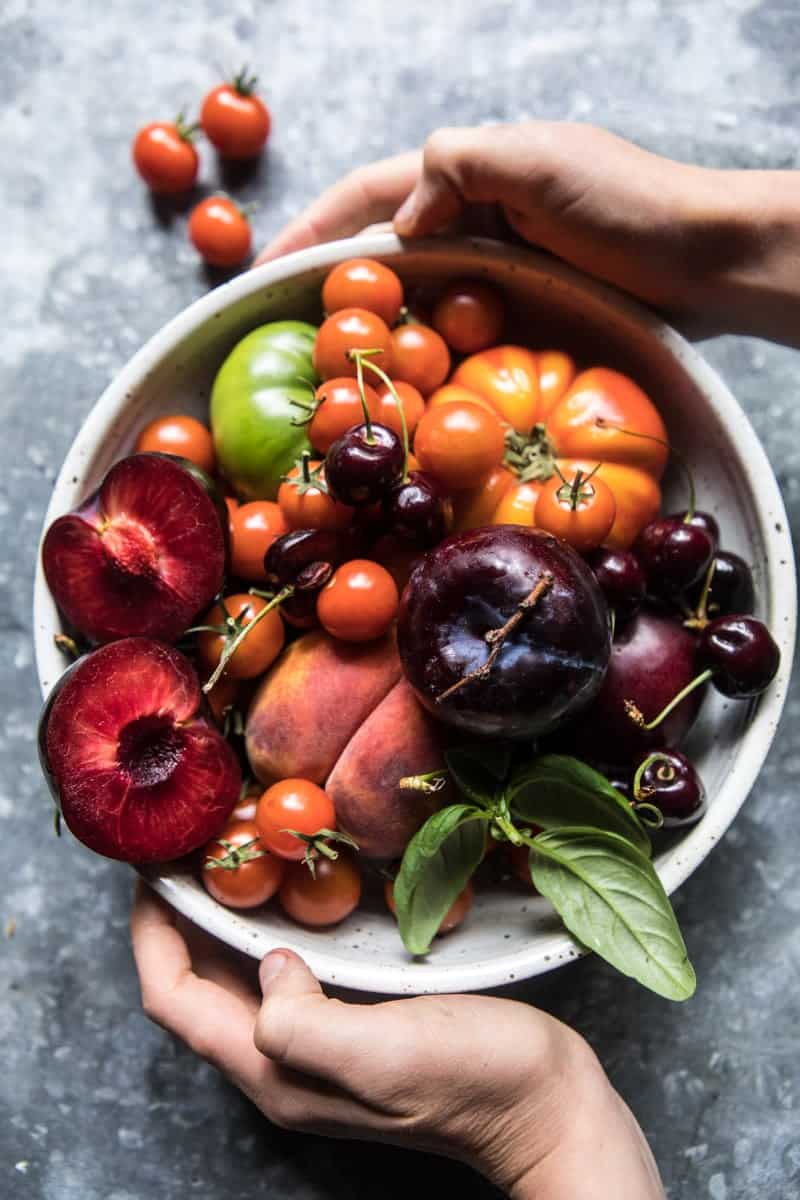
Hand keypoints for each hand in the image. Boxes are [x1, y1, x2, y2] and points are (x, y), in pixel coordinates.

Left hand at [131, 882, 663, 1197]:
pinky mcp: (352, 1025)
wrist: (543, 1105)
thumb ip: (305, 1023)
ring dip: (217, 922)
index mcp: (277, 1072)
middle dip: (176, 921)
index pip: (175, 1001)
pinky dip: (266, 930)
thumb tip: (264, 963)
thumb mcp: (384, 1053)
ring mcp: (318, 1047)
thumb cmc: (473, 1080)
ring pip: (236, 980)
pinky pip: (282, 975)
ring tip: (221, 859)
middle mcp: (284, 1063)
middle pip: (196, 989)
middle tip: (182, 849)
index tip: (150, 869)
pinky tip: (287, 895)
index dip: (151, 935)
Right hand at [257, 121, 799, 344]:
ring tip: (329, 379)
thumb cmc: (630, 205)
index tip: (260, 276)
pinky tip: (403, 391)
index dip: (310, 234)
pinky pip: (452, 336)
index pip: (366, 199)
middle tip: (283, 344)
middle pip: (379, 257)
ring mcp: (493, 273)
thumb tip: (397, 221)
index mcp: (466, 175)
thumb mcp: (539, 161)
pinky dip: (423, 358)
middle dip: (330, 293)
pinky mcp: (517, 315)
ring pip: (412, 303)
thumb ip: (459, 166)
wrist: (705, 261)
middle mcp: (471, 223)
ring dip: (372, 336)